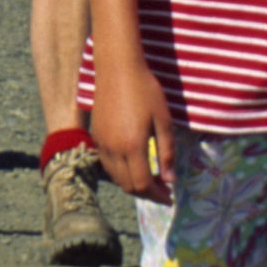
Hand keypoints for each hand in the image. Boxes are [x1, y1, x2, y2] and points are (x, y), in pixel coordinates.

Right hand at [89, 65, 175, 203]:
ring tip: (151, 179)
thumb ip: (167, 152)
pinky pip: (107, 165)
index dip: (157, 196)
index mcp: (132, 146)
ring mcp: (102, 144)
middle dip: (147, 194)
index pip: (143, 184)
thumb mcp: (163, 121)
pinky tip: (134, 165)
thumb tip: (169, 180)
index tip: (170, 197)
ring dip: (133, 185)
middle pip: (128, 186)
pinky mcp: (96, 137)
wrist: (117, 69)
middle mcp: (113, 150)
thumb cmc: (146, 91)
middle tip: (163, 190)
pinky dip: (121, 174)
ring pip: (116, 178)